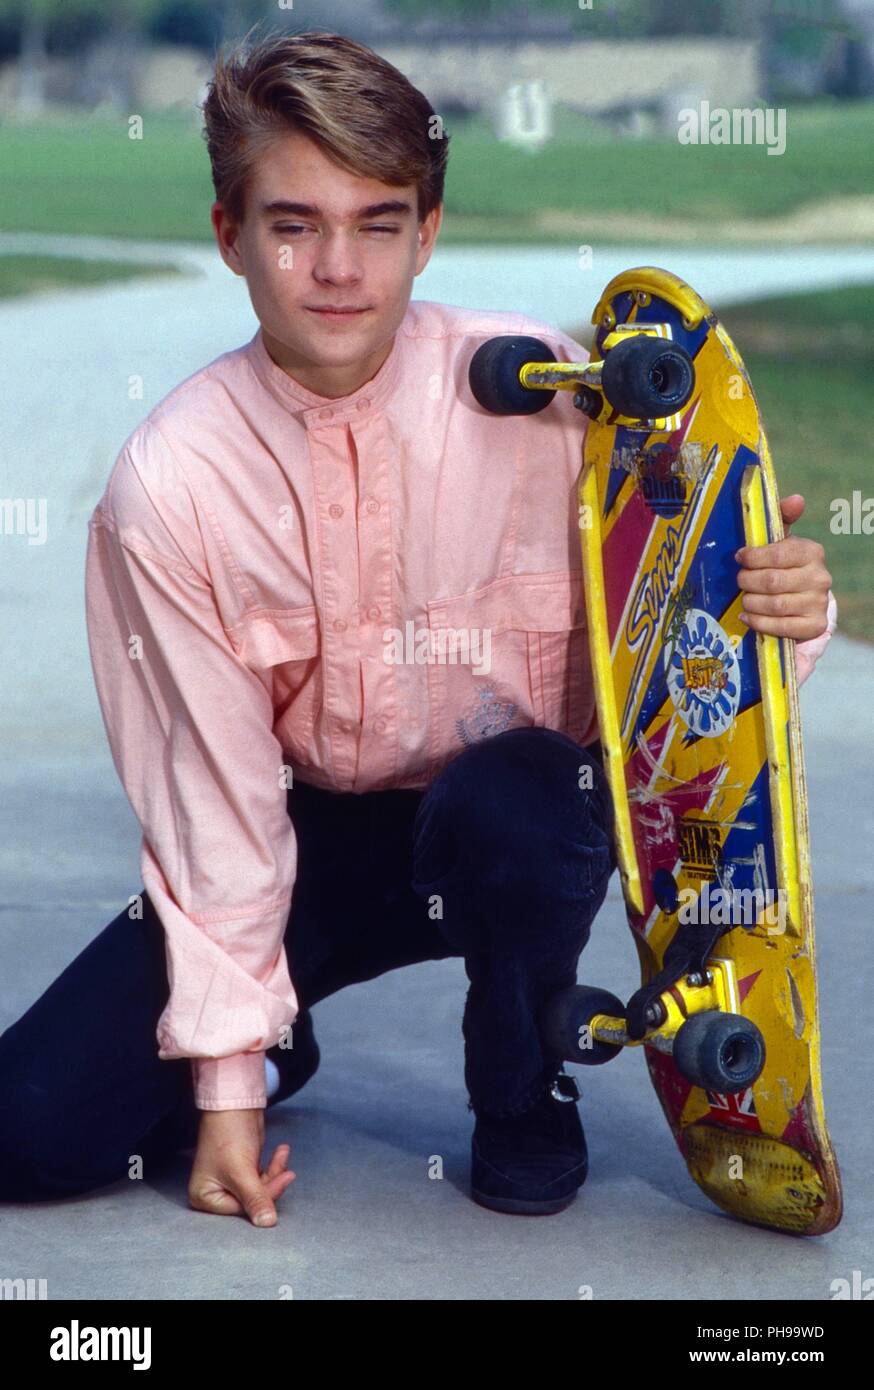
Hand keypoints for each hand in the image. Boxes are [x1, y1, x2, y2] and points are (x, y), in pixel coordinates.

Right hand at [188, 1107, 294, 1226]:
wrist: (235, 1103)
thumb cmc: (228, 1135)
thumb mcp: (242, 1171)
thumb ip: (255, 1199)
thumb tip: (267, 1224)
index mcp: (204, 1198)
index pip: (240, 1210)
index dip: (264, 1197)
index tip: (283, 1180)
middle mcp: (215, 1192)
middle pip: (251, 1201)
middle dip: (272, 1185)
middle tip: (288, 1173)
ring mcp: (229, 1181)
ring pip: (259, 1189)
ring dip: (275, 1173)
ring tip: (282, 1153)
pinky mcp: (242, 1170)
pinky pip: (261, 1177)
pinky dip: (273, 1166)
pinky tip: (281, 1151)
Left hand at [734, 494, 831, 640]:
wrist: (801, 601)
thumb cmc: (783, 566)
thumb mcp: (779, 542)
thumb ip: (781, 519)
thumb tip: (796, 499)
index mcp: (811, 552)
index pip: (778, 554)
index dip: (753, 557)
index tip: (739, 557)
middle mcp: (820, 577)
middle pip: (772, 581)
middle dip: (748, 581)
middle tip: (739, 580)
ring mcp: (818, 603)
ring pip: (775, 605)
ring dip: (751, 602)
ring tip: (744, 598)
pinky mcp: (815, 626)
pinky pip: (782, 627)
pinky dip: (759, 622)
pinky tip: (747, 616)